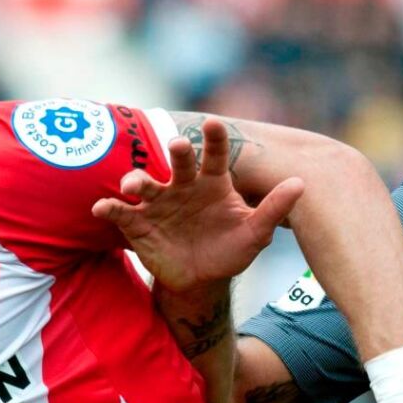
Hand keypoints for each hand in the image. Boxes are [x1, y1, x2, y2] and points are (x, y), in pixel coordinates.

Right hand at [91, 117, 304, 291]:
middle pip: (178, 164)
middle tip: (175, 145)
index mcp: (212, 183)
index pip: (214, 155)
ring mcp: (159, 203)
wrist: (201, 279)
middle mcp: (183, 186)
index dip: (214, 140)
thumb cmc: (230, 250)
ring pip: (145, 184)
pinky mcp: (139, 224)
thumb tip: (301, 184)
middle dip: (175, 153)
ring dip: (138, 180)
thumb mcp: (254, 233)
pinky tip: (101, 208)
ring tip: (134, 184)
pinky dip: (110, 209)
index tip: (215, 123)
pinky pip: (122, 213)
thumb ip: (274, 209)